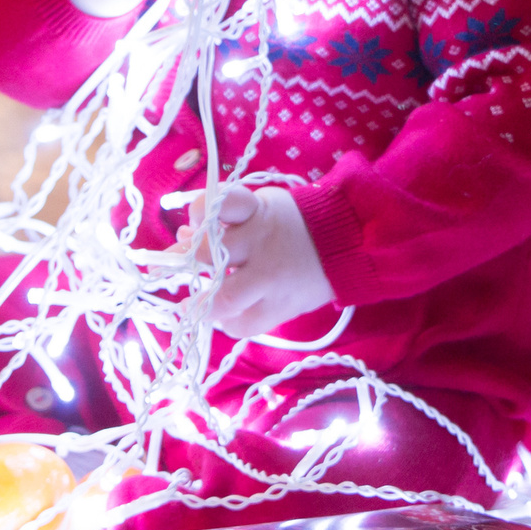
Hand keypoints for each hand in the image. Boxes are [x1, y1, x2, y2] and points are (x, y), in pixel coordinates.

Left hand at [187, 187, 334, 337]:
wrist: (349, 241)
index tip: (195, 222)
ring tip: (196, 303)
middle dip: (192, 259)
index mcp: (256, 211)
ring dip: (202, 304)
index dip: (199, 212)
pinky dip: (229, 323)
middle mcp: (260, 243)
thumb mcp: (262, 209)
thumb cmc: (295, 223)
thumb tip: (181, 238)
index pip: (219, 203)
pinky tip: (229, 315)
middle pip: (209, 253)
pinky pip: (243, 326)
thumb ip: (224, 221)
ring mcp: (270, 279)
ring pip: (222, 299)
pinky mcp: (281, 308)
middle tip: (190, 265)